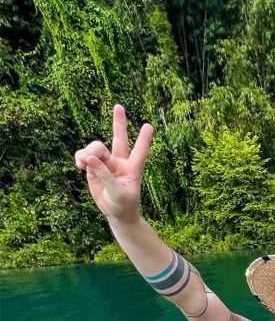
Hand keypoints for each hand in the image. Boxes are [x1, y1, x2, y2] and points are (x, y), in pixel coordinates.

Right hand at [74, 104, 152, 222]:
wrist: (115, 213)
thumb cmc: (123, 204)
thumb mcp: (117, 193)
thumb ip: (104, 175)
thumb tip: (89, 158)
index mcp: (132, 169)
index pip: (139, 152)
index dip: (144, 140)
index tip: (149, 126)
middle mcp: (120, 162)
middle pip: (119, 139)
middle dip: (119, 123)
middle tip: (119, 106)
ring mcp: (106, 163)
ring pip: (96, 148)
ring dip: (88, 152)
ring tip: (83, 162)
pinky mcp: (94, 167)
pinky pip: (84, 156)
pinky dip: (80, 157)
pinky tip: (79, 164)